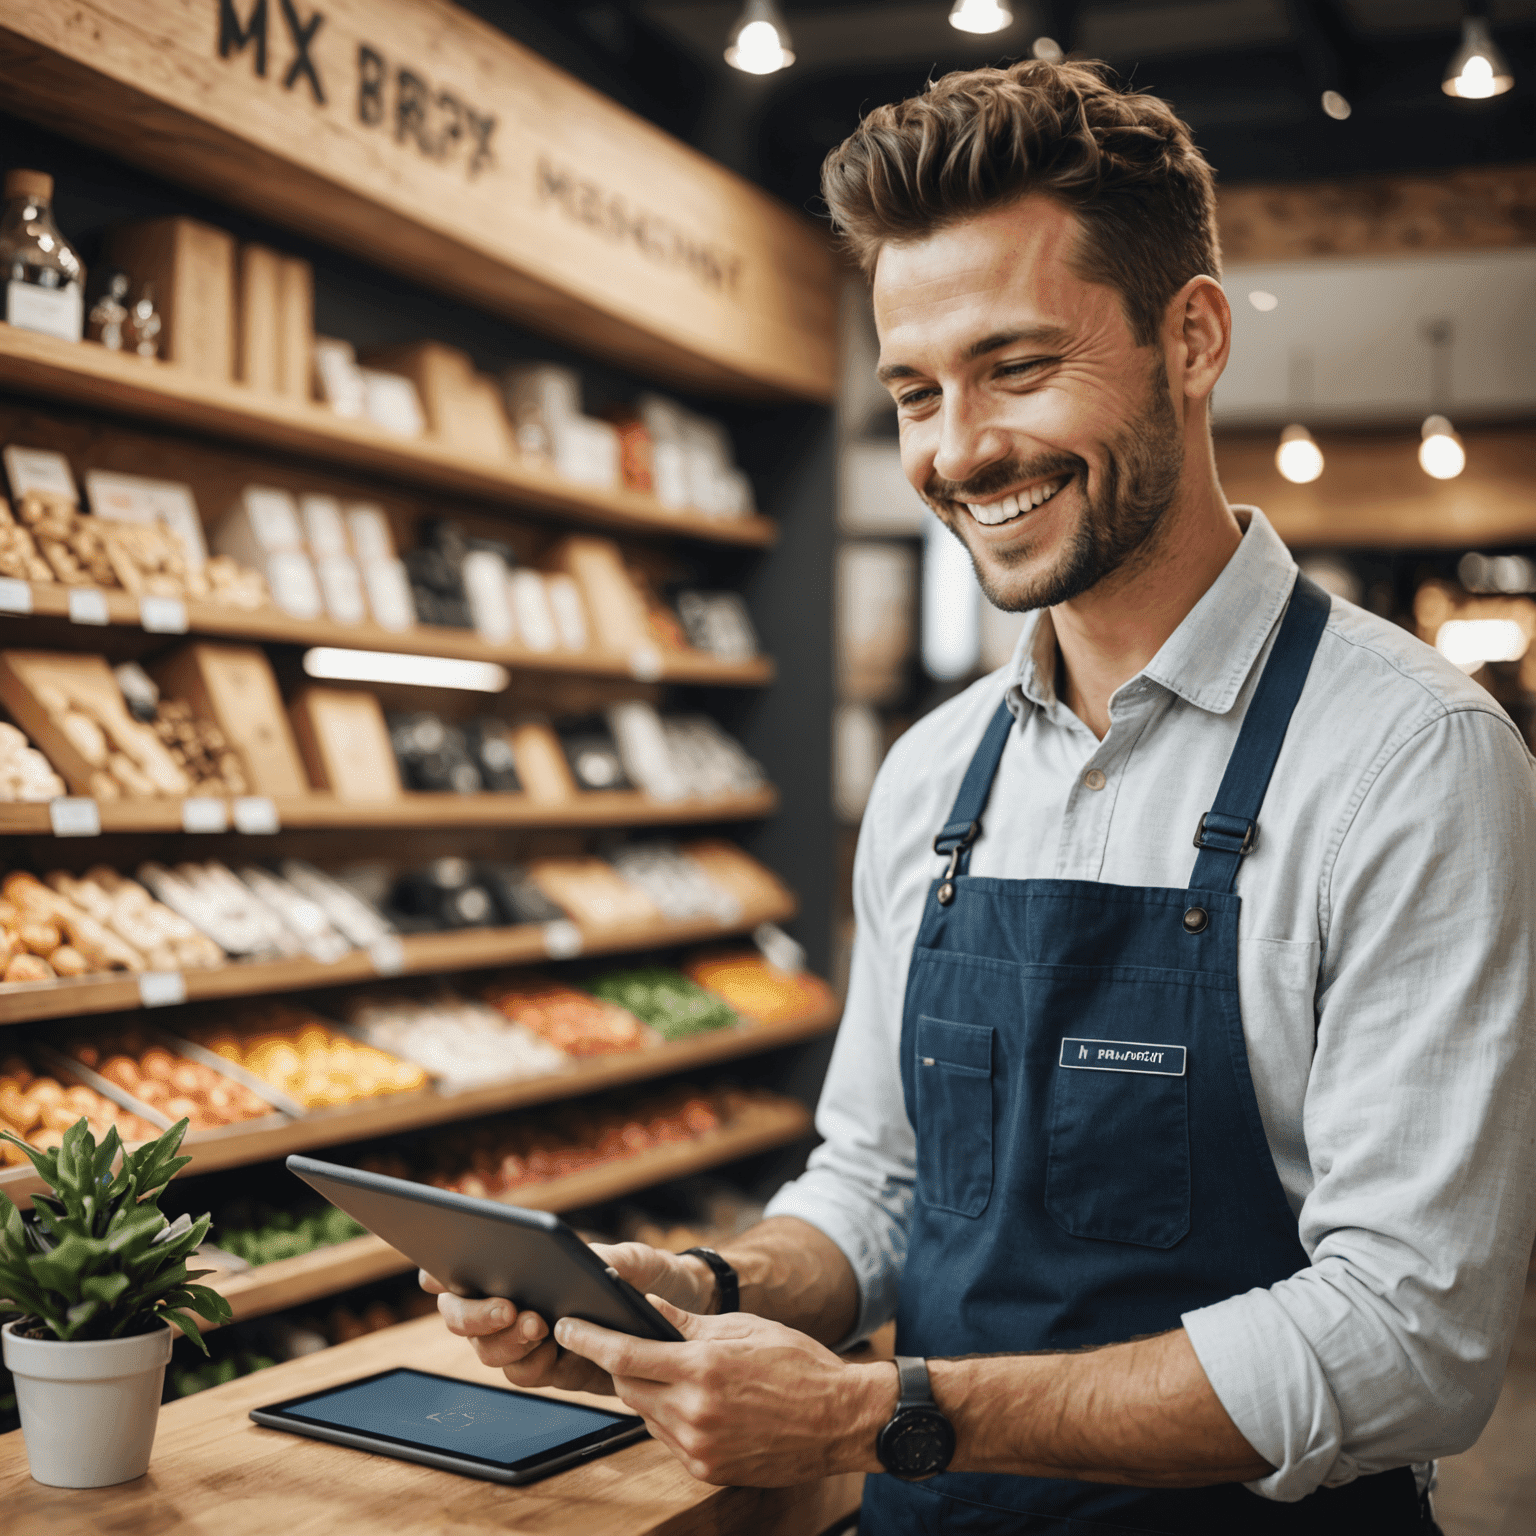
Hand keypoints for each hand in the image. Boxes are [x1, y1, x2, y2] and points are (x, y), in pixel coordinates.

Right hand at [420, 1241, 716, 1396]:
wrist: (681, 1315)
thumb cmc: (649, 1275)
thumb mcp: (636, 1260)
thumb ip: (612, 1258)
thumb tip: (587, 1260)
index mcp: (520, 1268)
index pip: (466, 1270)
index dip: (439, 1273)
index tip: (431, 1273)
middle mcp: (514, 1305)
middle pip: (464, 1317)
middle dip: (476, 1315)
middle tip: (508, 1306)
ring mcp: (531, 1341)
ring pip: (492, 1352)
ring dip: (507, 1342)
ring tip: (537, 1324)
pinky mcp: (556, 1369)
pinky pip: (529, 1375)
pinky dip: (535, 1365)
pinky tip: (553, 1351)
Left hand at [553, 1294, 894, 1485]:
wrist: (840, 1419)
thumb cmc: (797, 1363)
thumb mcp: (743, 1327)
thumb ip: (687, 1322)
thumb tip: (647, 1308)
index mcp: (703, 1367)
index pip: (625, 1353)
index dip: (589, 1338)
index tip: (565, 1326)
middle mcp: (695, 1412)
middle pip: (628, 1387)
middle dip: (620, 1364)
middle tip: (622, 1344)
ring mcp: (699, 1448)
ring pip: (646, 1414)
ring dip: (647, 1391)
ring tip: (674, 1371)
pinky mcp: (707, 1470)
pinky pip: (669, 1438)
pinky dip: (669, 1416)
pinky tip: (693, 1401)